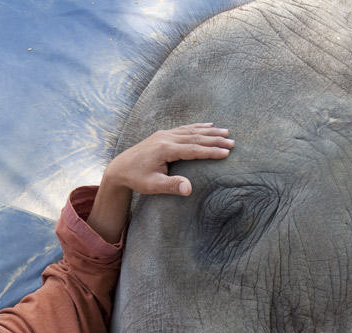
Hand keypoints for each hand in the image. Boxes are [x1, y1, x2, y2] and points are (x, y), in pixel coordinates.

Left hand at [87, 124, 232, 242]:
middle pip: (195, 137)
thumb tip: (189, 189)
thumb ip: (171, 186)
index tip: (226, 153)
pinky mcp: (162, 134)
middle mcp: (165, 138)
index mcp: (165, 150)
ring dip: (209, 131)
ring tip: (226, 132)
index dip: (210, 151)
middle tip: (232, 142)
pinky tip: (208, 125)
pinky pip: (184, 128)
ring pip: (191, 131)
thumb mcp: (153, 186)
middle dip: (215, 139)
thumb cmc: (136, 179)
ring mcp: (164, 134)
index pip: (193, 149)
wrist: (119, 168)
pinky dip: (197, 127)